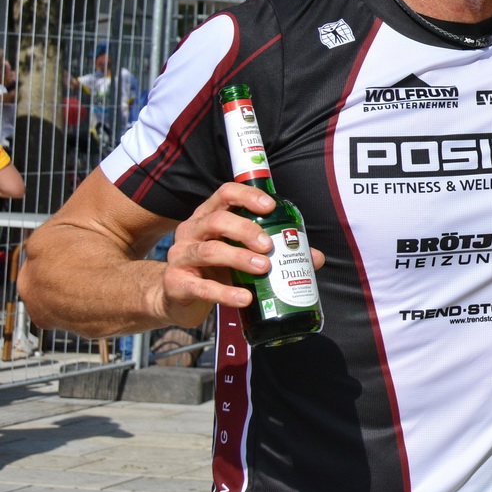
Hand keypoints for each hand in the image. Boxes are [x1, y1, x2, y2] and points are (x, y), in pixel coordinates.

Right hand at [155, 183, 326, 328]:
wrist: (178, 297)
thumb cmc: (215, 267)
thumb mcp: (242, 253)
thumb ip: (276, 252)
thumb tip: (315, 258)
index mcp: (209, 216)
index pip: (225, 193)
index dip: (247, 196)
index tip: (270, 207)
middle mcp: (192, 231)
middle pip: (217, 220)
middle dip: (246, 230)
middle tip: (269, 246)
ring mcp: (180, 256)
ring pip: (208, 250)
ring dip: (238, 258)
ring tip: (263, 268)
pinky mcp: (176, 283)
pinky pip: (200, 287)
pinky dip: (225, 293)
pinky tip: (244, 298)